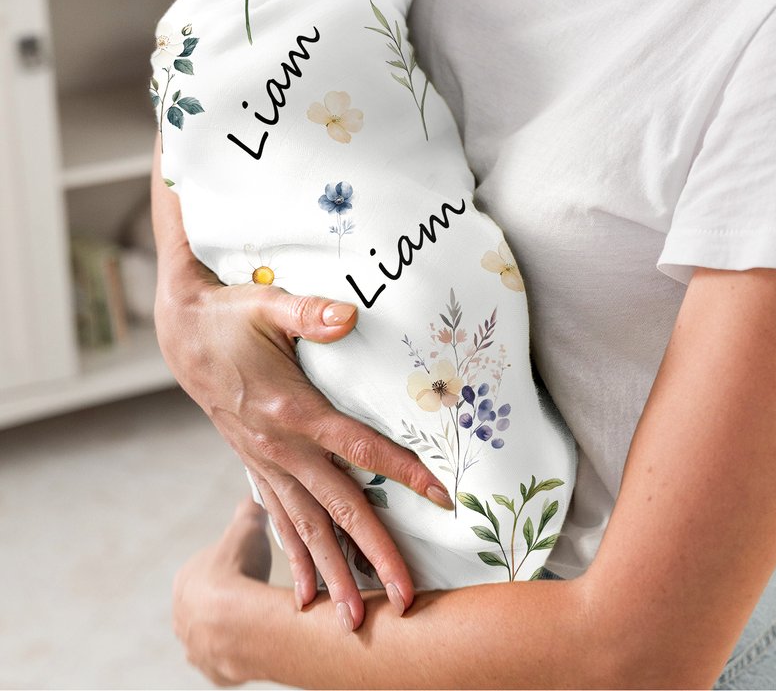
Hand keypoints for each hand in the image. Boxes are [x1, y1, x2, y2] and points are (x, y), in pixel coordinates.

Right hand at [154, 263, 452, 628]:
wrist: (181, 334)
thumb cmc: (231, 316)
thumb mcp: (269, 305)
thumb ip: (311, 313)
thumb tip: (349, 314)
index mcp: (292, 409)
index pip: (359, 447)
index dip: (403, 472)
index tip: (442, 497)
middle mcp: (280, 447)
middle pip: (338, 507)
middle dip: (374, 554)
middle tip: (405, 598)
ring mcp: (265, 462)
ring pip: (306, 527)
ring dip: (333, 574)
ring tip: (355, 621)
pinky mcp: (255, 466)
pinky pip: (279, 519)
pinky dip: (294, 557)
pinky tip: (306, 594)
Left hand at [173, 499, 271, 685]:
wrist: (241, 621)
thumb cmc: (238, 570)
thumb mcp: (246, 527)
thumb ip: (248, 512)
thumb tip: (253, 497)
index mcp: (184, 581)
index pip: (204, 571)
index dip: (227, 566)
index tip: (247, 565)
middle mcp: (181, 617)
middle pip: (207, 606)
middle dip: (228, 600)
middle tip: (256, 591)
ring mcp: (195, 647)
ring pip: (214, 635)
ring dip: (233, 628)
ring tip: (260, 617)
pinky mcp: (213, 671)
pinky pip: (228, 659)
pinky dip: (242, 651)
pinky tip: (259, 639)